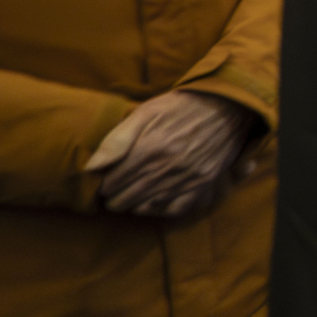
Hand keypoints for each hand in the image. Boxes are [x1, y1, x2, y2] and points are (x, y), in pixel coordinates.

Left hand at [85, 91, 260, 219]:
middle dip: (114, 199)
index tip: (103, 183)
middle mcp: (166, 168)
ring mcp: (186, 179)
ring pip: (147, 207)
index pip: (112, 182)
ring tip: (129, 198)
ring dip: (133, 205)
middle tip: (112, 194)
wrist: (224, 106)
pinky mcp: (203, 184)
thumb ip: (116, 140)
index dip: (103, 185)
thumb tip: (91, 168)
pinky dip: (160, 210)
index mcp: (148, 149)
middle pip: (127, 198)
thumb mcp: (144, 113)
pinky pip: (175, 209)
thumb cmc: (179, 107)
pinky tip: (153, 202)